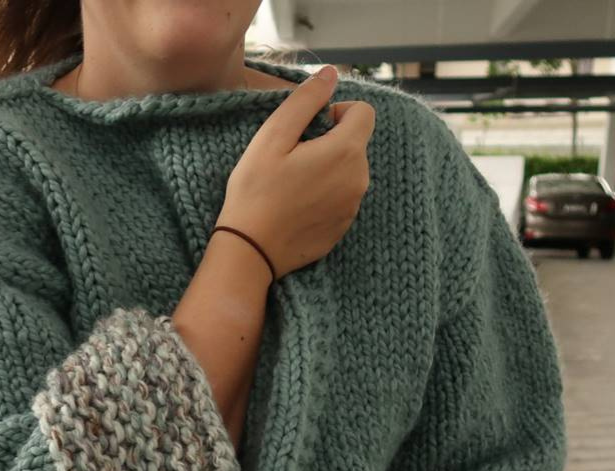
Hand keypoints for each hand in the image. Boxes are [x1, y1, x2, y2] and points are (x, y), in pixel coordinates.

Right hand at [216, 65, 375, 279]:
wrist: (251, 251)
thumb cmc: (256, 192)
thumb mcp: (273, 136)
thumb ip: (305, 100)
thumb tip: (330, 75)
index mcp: (346, 151)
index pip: (363, 112)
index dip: (336, 113)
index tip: (308, 130)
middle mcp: (359, 179)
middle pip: (355, 143)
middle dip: (330, 143)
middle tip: (292, 161)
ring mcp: (353, 207)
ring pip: (348, 172)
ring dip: (327, 170)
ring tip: (293, 185)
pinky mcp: (342, 228)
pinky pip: (341, 199)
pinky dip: (324, 196)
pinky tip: (296, 207)